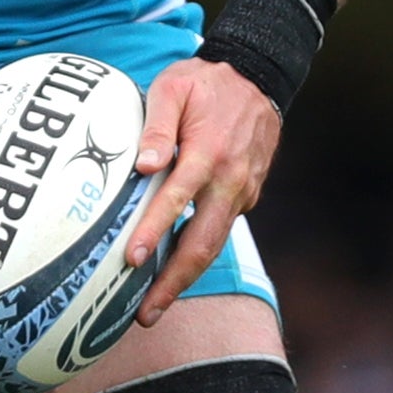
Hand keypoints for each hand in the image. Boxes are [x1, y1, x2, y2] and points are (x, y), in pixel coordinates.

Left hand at [124, 59, 279, 318]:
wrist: (260, 78)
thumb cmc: (206, 82)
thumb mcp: (174, 87)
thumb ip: (157, 125)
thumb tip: (144, 166)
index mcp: (210, 152)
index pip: (178, 198)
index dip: (154, 230)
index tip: (131, 259)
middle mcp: (231, 180)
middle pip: (203, 243)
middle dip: (173, 282)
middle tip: (145, 314)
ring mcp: (243, 191)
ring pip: (214, 244)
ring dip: (185, 278)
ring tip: (153, 306)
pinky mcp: (247, 196)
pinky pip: (219, 230)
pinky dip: (196, 254)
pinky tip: (171, 270)